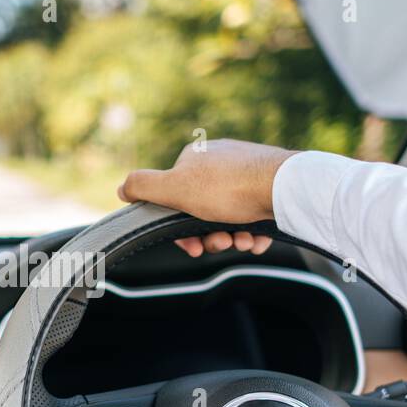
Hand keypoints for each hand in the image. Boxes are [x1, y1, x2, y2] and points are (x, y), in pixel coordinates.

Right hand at [117, 139, 296, 257]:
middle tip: (220, 245)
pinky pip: (254, 216)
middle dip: (210, 236)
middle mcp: (219, 163)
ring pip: (230, 217)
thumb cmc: (229, 188)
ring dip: (232, 237)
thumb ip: (144, 186)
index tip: (192, 247)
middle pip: (203, 211)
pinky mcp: (269, 187)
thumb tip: (122, 188)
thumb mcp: (175, 187)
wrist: (284, 188)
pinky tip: (257, 238)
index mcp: (194, 159)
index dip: (180, 230)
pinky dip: (252, 232)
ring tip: (242, 241)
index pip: (176, 200)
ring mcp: (246, 174)